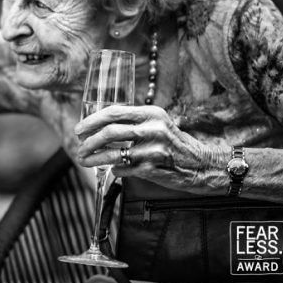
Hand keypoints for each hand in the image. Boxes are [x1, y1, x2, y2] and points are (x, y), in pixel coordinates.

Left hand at [75, 105, 223, 192]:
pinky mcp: (152, 169)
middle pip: (109, 132)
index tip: (79, 129)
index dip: (91, 121)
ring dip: (93, 158)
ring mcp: (153, 150)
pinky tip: (111, 169)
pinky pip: (122, 169)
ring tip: (84, 160)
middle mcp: (153, 129)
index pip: (113, 112)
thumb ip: (132, 122)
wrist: (202, 165)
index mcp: (152, 113)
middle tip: (79, 147)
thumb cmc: (174, 143)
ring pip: (112, 154)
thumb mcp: (157, 123)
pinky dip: (113, 170)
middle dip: (88, 141)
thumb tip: (97, 125)